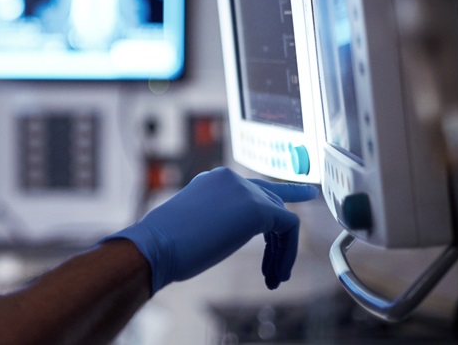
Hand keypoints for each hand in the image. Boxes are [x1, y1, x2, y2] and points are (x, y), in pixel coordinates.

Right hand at [106, 167, 318, 293]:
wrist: (157, 245)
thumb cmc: (167, 245)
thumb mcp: (197, 224)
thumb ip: (219, 219)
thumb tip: (230, 231)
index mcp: (213, 180)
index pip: (252, 189)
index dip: (275, 202)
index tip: (300, 200)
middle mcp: (231, 179)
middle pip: (272, 203)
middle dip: (279, 238)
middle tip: (277, 269)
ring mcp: (245, 190)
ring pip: (282, 218)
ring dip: (282, 252)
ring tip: (274, 278)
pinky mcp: (258, 207)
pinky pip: (289, 227)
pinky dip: (287, 253)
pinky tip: (276, 274)